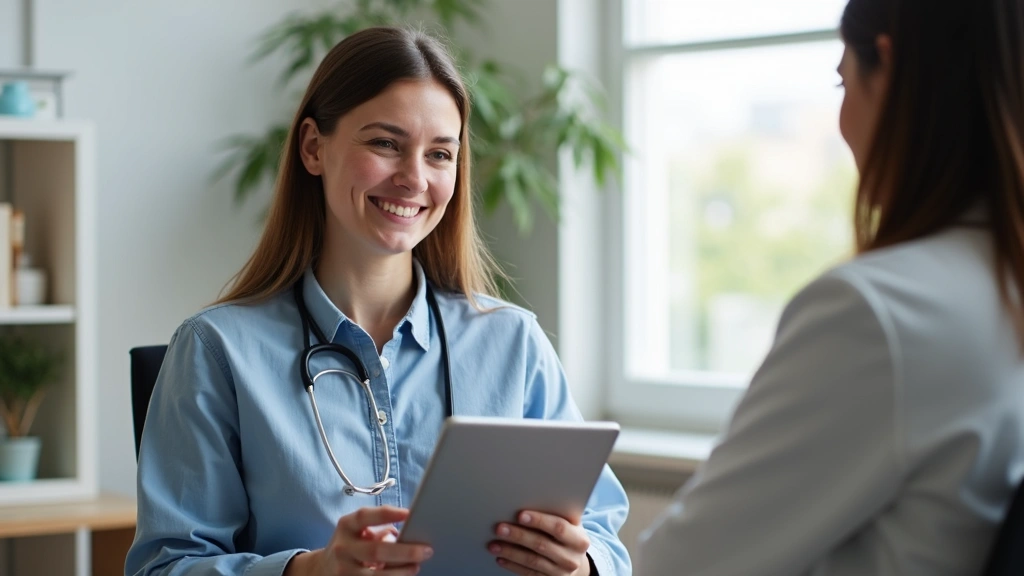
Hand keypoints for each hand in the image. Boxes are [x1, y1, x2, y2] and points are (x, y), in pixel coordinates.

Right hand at [284, 506, 431, 575]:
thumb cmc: (350, 544)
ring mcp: (343, 570)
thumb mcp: (357, 530)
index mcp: (346, 526)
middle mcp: (342, 547)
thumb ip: (378, 528)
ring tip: (416, 566)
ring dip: (400, 572)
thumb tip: (407, 533)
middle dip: (404, 551)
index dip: (388, 514)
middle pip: (376, 550)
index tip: (410, 514)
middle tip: (426, 550)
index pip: (366, 516)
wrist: (322, 568)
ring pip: (376, 575)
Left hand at [489, 510, 590, 575]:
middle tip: (500, 528)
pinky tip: (501, 557)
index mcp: (579, 539)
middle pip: (542, 544)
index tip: (520, 515)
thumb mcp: (568, 524)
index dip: (539, 520)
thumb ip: (554, 514)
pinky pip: (528, 574)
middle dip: (518, 535)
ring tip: (494, 544)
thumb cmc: (566, 535)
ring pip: (532, 561)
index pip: (559, 527)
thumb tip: (524, 499)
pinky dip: (512, 565)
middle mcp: (572, 558)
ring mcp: (560, 572)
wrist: (573, 560)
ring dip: (510, 551)